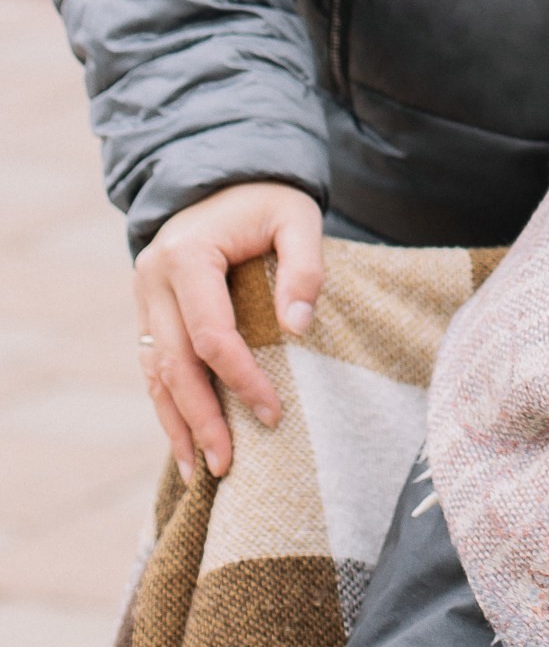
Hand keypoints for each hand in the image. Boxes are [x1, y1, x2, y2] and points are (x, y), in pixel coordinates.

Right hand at [133, 183, 325, 483]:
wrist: (222, 173)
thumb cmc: (267, 198)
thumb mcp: (298, 216)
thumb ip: (305, 267)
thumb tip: (299, 327)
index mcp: (187, 258)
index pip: (212, 336)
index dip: (241, 379)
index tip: (273, 413)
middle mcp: (154, 281)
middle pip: (174, 366)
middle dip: (200, 420)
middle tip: (227, 466)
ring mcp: (145, 298)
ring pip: (154, 374)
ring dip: (176, 425)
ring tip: (201, 474)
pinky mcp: (149, 312)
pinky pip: (154, 367)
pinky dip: (169, 405)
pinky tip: (185, 439)